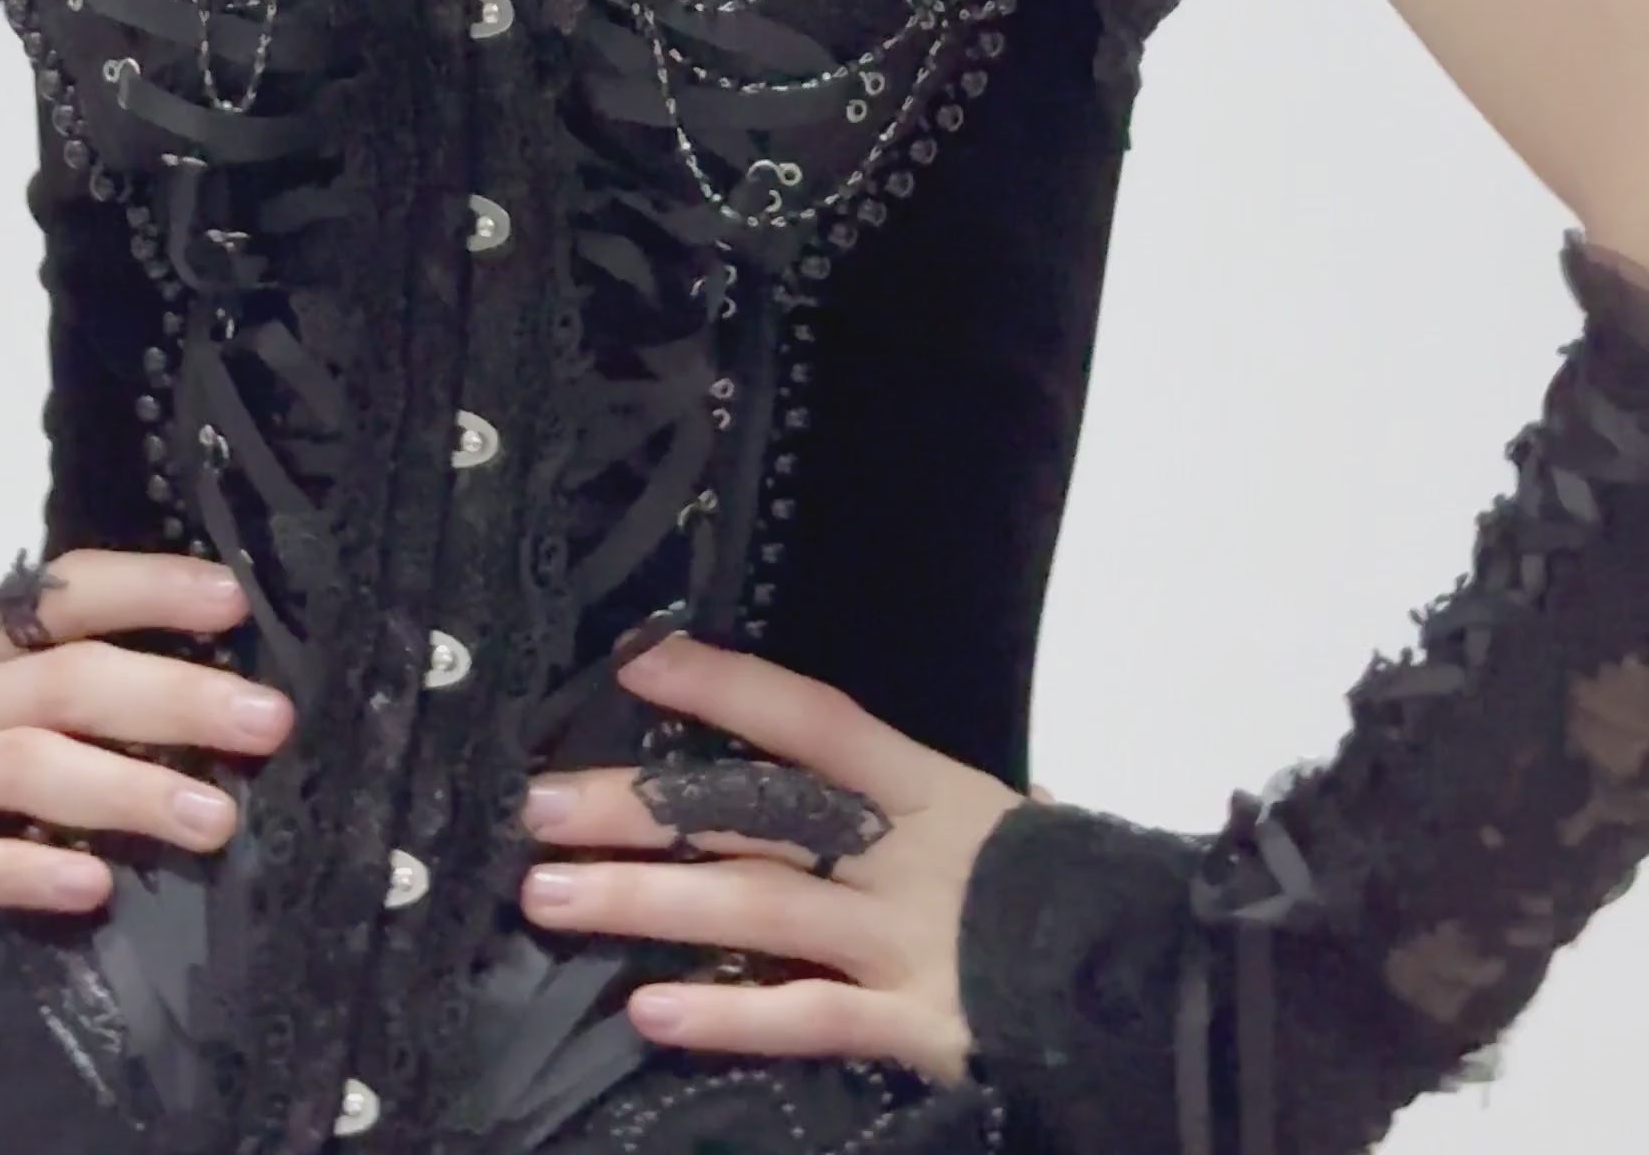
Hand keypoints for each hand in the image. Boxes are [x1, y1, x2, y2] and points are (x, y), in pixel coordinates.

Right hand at [0, 547, 292, 913]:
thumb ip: (90, 692)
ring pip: (27, 765)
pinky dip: (26, 872)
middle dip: (173, 698)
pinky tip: (94, 886)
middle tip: (267, 720)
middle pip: (68, 681)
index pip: (68, 593)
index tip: (234, 602)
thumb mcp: (10, 704)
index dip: (150, 588)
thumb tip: (227, 697)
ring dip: (126, 789)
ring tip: (215, 819)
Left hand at [519, 631, 1041, 1081]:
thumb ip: (903, 798)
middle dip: (637, 808)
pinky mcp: (916, 1026)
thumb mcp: (990, 817)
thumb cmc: (1065, 889)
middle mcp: (905, 853)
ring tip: (551, 896)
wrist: (1158, 980)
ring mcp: (905, 939)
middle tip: (533, 804)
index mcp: (928, 786)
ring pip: (757, 909)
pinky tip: (649, 1012)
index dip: (724, 687)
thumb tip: (820, 757)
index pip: (811, 717)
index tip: (635, 665)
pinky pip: (809, 1020)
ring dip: (644, 901)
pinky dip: (730, 1016)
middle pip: (753, 814)